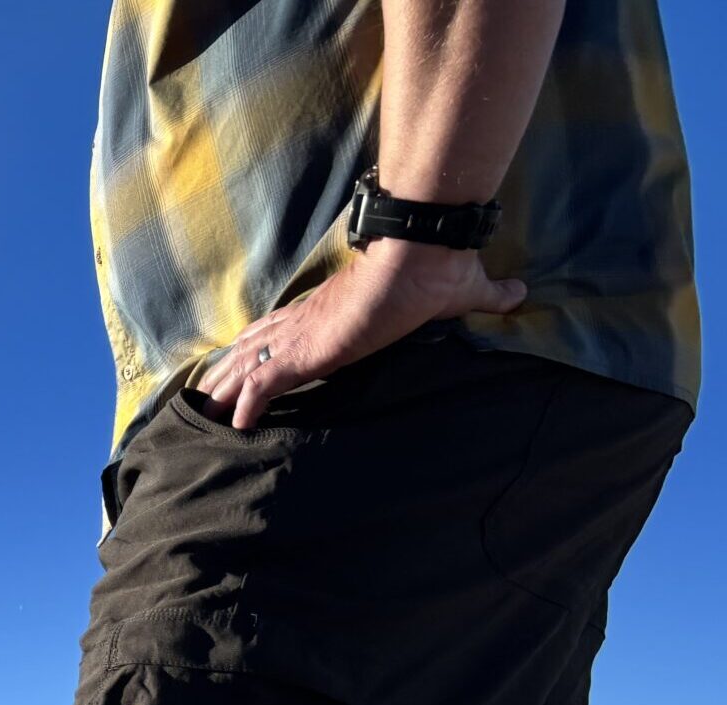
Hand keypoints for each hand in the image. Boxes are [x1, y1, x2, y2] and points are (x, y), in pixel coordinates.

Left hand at [201, 239, 526, 428]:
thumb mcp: (463, 291)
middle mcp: (308, 320)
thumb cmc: (437, 270)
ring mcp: (304, 334)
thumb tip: (521, 293)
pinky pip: (265, 383)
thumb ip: (486, 296)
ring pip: (247, 364)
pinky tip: (236, 425)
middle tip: (205, 392)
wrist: (423, 256)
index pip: (285, 325)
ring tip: (205, 413)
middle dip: (227, 371)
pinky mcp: (308, 350)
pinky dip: (248, 405)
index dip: (262, 342)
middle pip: (253, 346)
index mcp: (332, 308)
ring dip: (226, 390)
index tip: (245, 356)